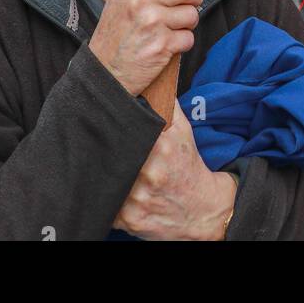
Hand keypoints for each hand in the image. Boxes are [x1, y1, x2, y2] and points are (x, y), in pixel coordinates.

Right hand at [88, 0, 202, 95]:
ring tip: (173, 27)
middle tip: (188, 2)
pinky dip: (183, 42)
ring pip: (192, 13)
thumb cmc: (115, 35)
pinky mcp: (163, 45)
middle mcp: (140, 0)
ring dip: (188, 22)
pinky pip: (189, 37)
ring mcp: (152, 23)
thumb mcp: (119, 0)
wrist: (105, 73)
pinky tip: (169, 44)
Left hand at [113, 102, 236, 240]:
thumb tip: (149, 82)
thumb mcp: (183, 131)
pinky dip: (106, 198)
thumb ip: (166, 105)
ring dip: (104, 175)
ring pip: (106, 181)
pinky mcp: (130, 220)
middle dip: (104, 152)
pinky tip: (113, 191)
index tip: (103, 126)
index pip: (123, 132)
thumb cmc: (188, 166)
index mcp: (161, 147)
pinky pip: (106, 206)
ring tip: (107, 168)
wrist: (202, 210)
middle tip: (101, 146)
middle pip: (111, 157)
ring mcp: (138, 200)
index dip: (110, 129)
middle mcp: (149, 174)